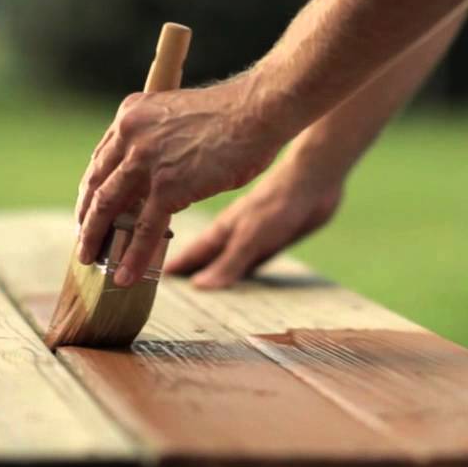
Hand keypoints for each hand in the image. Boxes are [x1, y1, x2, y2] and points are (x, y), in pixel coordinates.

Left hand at [75, 76, 286, 286]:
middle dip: (87, 219)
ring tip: (91, 262)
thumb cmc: (230, 116)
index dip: (92, 191)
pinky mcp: (168, 187)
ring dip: (96, 240)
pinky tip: (125, 276)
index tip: (89, 211)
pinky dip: (133, 257)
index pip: (101, 160)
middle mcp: (130, 135)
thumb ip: (157, 141)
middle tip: (84, 242)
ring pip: (109, 208)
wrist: (257, 111)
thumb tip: (153, 175)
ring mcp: (146, 161)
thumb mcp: (176, 117)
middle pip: (96, 185)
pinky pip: (144, 230)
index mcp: (131, 115)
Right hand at [164, 154, 343, 288]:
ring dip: (212, 270)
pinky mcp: (272, 239)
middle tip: (170, 282)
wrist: (315, 178)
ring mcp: (252, 235)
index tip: (152, 277)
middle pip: (205, 256)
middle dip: (188, 269)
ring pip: (225, 258)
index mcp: (222, 231)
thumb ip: (229, 261)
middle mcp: (233, 233)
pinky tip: (240, 276)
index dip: (174, 266)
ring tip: (198, 286)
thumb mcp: (251, 236)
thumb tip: (200, 288)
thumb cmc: (279, 202)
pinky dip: (240, 269)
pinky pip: (249, 261)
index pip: (191, 252)